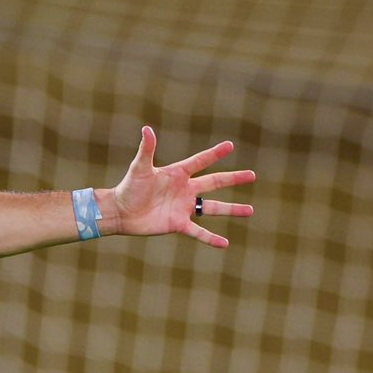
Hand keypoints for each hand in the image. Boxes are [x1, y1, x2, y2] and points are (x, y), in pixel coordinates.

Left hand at [103, 127, 255, 249]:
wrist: (120, 212)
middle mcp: (185, 190)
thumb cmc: (128, 187)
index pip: (200, 161)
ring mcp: (183, 207)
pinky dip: (211, 238)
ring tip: (250, 210)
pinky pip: (198, 231)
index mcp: (178, 174)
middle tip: (252, 175)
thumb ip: (147, 149)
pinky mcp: (178, 224)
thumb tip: (147, 129)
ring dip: (231, 209)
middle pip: (214, 183)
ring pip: (213, 208)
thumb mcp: (140, 168)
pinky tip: (225, 243)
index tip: (230, 146)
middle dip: (233, 178)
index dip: (214, 154)